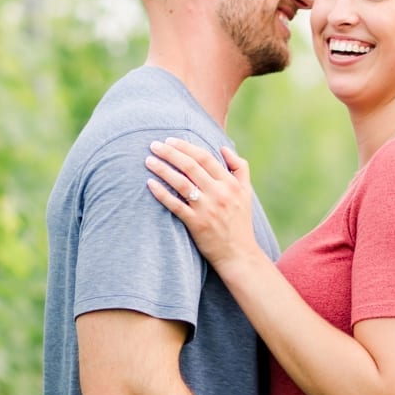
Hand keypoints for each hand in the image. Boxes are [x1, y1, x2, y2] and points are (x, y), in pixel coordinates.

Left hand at [145, 138, 260, 268]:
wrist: (239, 254)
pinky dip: (161, 193)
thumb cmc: (240, 222)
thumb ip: (240, 168)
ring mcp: (207, 209)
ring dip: (163, 169)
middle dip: (170, 153)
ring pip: (181, 183)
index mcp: (230, 184)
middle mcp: (219, 193)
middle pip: (191, 166)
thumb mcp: (246, 192)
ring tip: (148, 160)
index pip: (205, 158)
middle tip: (154, 145)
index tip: (170, 140)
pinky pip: (175, 205)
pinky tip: (149, 183)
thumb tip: (223, 147)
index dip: (186, 147)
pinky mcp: (196, 224)